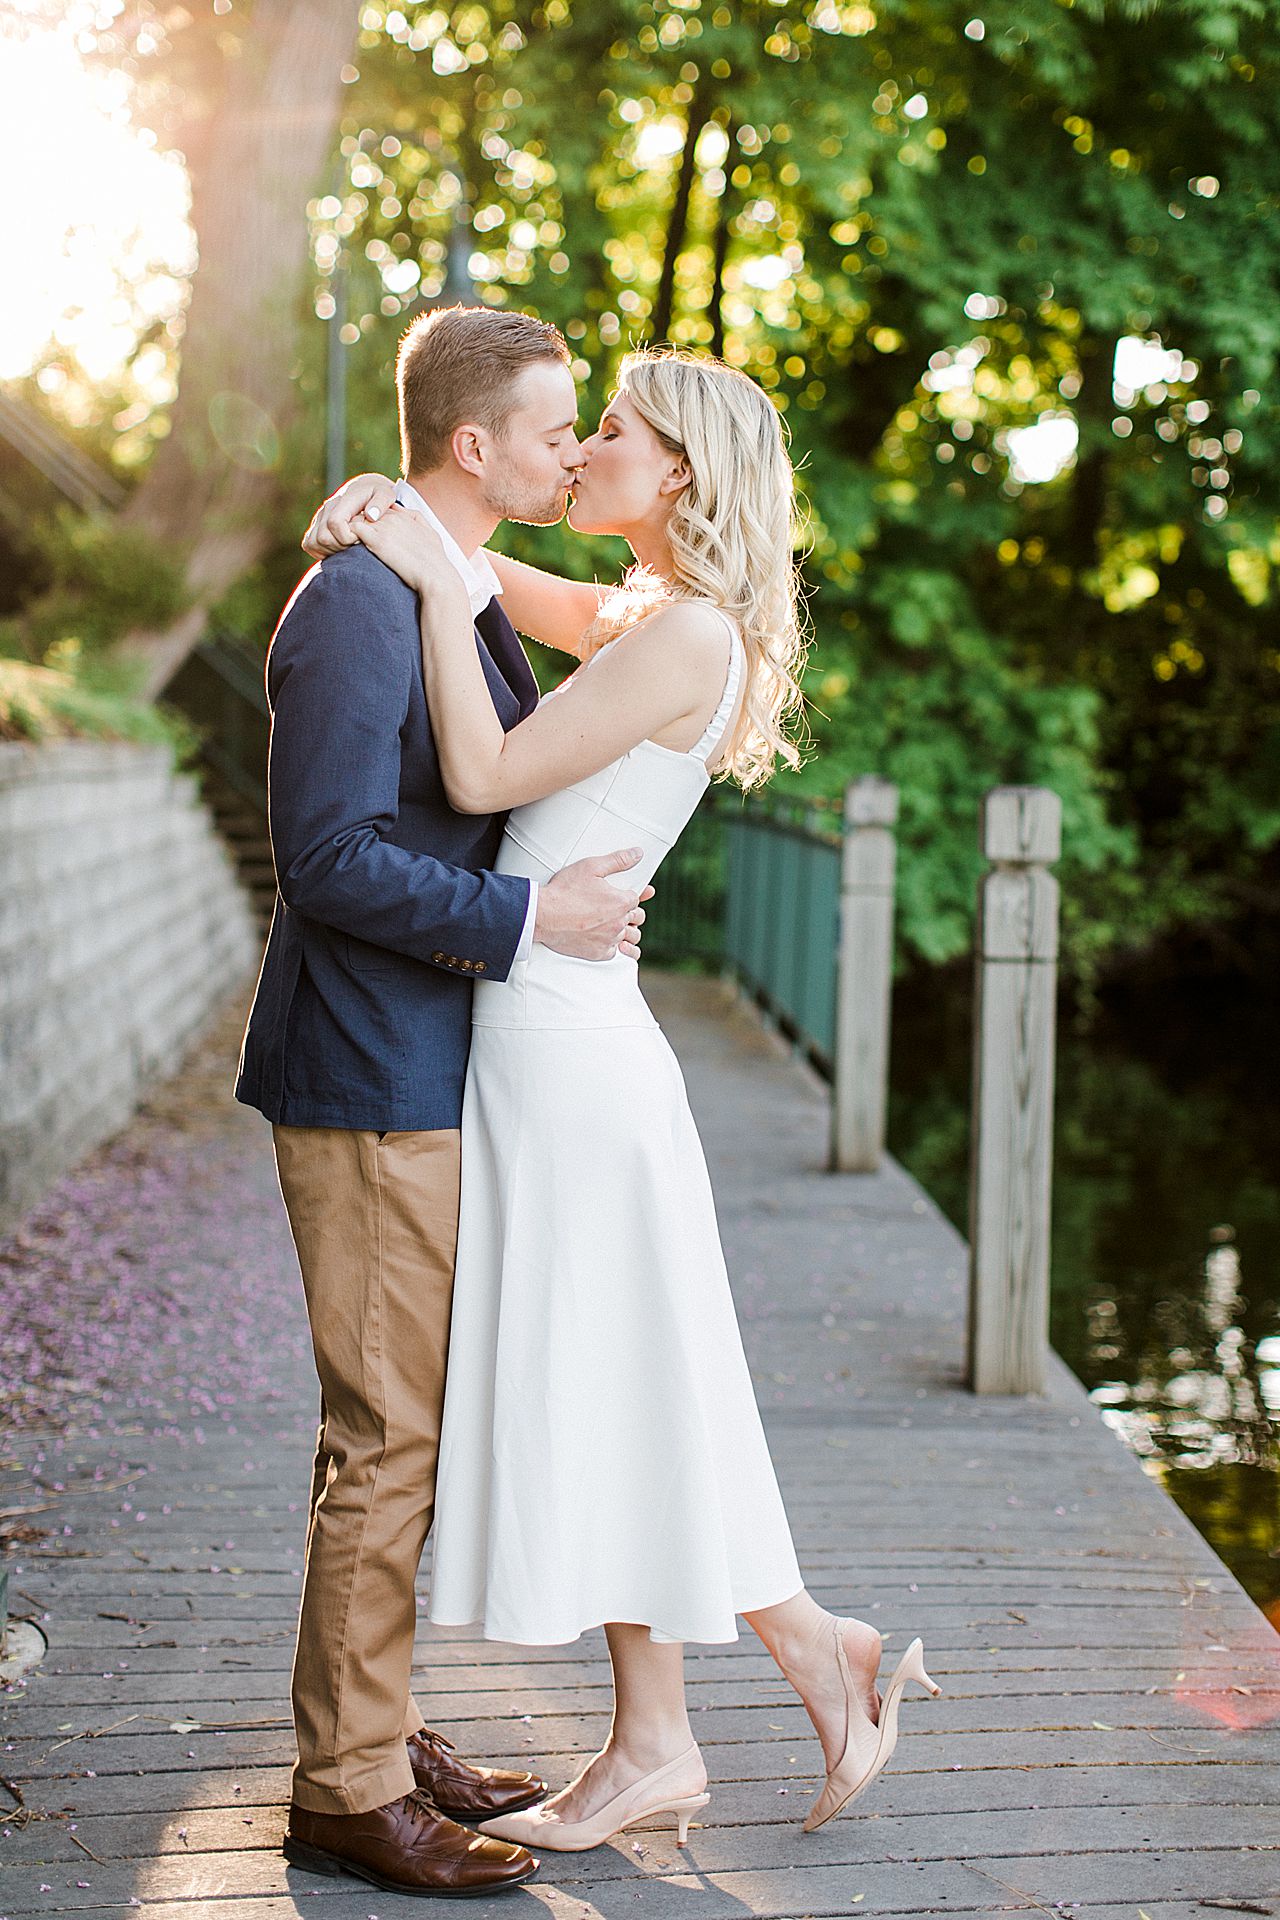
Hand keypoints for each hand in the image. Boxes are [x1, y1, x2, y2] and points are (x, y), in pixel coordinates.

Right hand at [302, 473, 397, 557]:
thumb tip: (370, 515)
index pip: (334, 523)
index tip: (361, 538)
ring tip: (349, 546)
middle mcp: (327, 508)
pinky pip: (310, 545)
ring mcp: (319, 517)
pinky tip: (339, 549)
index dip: (347, 537)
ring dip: (332, 551)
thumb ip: (381, 502)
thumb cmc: (379, 496)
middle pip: (324, 537)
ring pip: (314, 543)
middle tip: (357, 544)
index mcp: (343, 500)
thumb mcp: (387, 494)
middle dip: (342, 547)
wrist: (367, 490)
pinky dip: (322, 552)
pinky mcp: (315, 527)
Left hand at [355, 503, 455, 596]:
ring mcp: (383, 527)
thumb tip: (401, 512)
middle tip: (354, 542)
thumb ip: (415, 518)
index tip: (369, 537)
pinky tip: (351, 550)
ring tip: (350, 547)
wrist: (435, 575)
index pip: (376, 509)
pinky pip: (352, 530)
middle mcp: (391, 517)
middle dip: (358, 525)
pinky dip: (347, 538)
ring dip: (351, 532)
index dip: (370, 523)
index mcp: (402, 515)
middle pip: (363, 512)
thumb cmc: (435, 560)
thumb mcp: (430, 532)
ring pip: (355, 518)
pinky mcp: (376, 540)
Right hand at [536, 848, 655, 962]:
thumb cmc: (563, 892)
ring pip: (630, 937)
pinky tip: (606, 940)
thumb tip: (636, 854)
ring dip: (627, 930)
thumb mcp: (591, 866)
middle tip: (619, 908)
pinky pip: (613, 952)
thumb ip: (618, 860)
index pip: (636, 899)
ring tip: (617, 924)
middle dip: (631, 912)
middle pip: (637, 918)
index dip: (629, 895)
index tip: (622, 894)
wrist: (542, 915)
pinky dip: (612, 946)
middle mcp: (618, 922)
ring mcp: (609, 939)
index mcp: (620, 902)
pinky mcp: (597, 953)